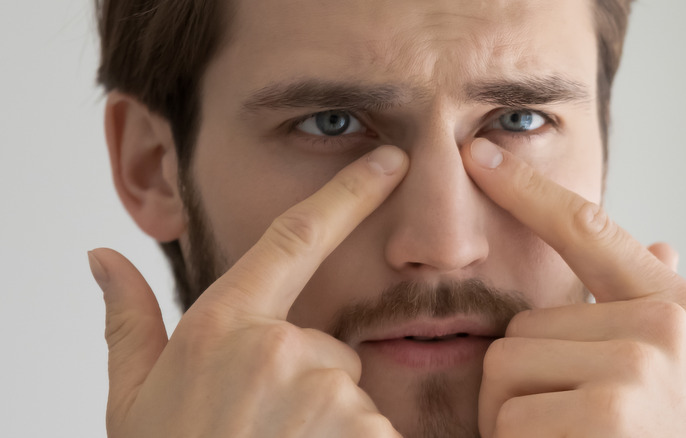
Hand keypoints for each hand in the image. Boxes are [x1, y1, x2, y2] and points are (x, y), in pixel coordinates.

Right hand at [89, 145, 407, 437]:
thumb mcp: (134, 401)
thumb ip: (128, 324)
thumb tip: (103, 260)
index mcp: (223, 327)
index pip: (295, 238)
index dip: (348, 193)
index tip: (388, 161)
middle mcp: (278, 349)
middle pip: (327, 347)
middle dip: (308, 384)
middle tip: (266, 431)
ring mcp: (324, 394)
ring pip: (349, 394)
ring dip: (327, 424)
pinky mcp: (364, 433)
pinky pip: (373, 430)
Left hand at [463, 139, 685, 437]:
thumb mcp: (684, 368)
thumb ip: (651, 308)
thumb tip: (659, 239)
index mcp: (673, 304)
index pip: (585, 227)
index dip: (526, 189)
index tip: (478, 153)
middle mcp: (660, 323)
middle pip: (519, 327)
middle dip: (522, 384)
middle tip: (566, 425)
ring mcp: (637, 366)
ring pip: (505, 371)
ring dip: (516, 420)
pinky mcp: (610, 412)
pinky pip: (512, 419)